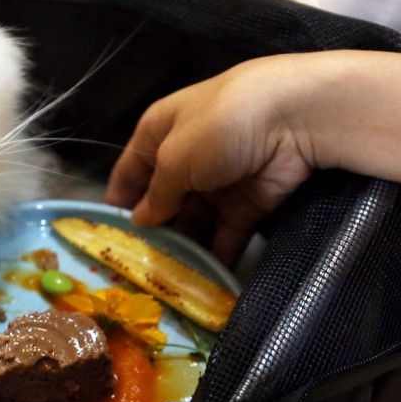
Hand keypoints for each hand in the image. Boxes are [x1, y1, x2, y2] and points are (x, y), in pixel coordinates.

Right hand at [105, 54, 321, 264]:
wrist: (294, 118)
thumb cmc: (218, 127)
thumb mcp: (175, 158)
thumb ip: (157, 195)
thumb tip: (141, 220)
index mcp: (160, 132)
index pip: (130, 170)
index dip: (118, 201)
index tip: (106, 237)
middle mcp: (188, 157)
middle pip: (162, 200)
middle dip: (151, 232)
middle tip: (134, 270)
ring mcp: (219, 182)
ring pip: (194, 221)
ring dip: (182, 249)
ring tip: (164, 283)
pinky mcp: (249, 204)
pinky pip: (226, 234)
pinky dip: (216, 256)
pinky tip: (200, 283)